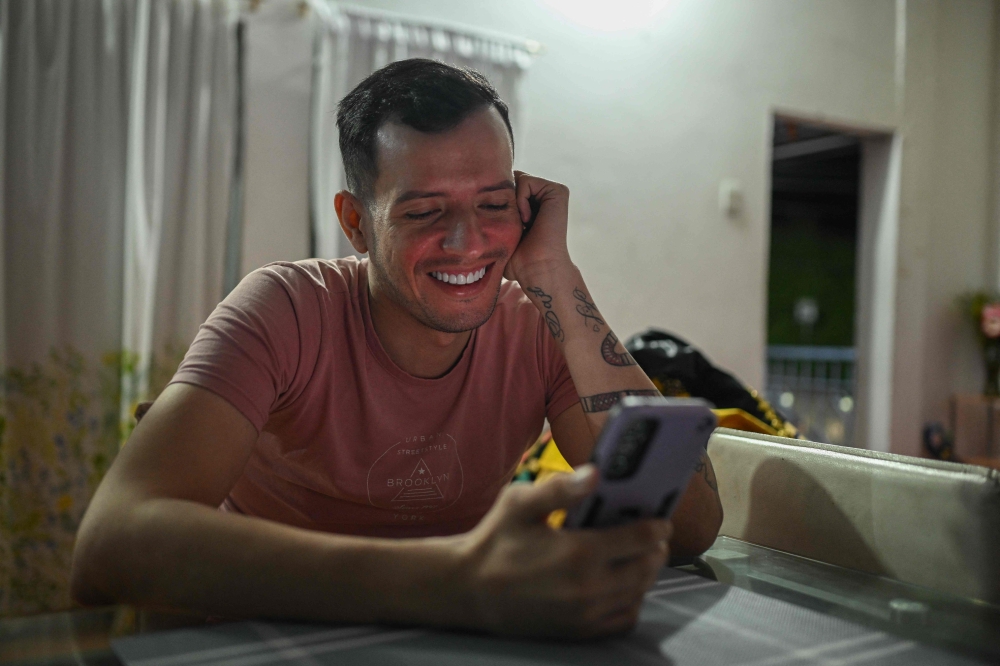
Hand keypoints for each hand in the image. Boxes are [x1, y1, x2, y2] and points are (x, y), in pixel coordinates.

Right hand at [457, 466, 670, 638]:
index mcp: (579, 553)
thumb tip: (596, 473)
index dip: (657, 527)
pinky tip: (621, 584)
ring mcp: (586, 615)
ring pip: (638, 594)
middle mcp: (589, 588)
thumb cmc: (495, 540)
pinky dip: (631, 601)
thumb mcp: (520, 503)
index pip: (640, 540)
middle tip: (654, 536)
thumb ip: (560, 488)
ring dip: (645, 574)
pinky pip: (624, 618)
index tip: (661, 519)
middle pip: (647, 568)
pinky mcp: (579, 632)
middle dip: (656, 550)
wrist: (469, 589)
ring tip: (639, 556)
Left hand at [504, 172, 573, 282]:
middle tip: (512, 225)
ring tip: (521, 224)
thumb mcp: (501, 237)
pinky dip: (520, 200)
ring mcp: (551, 193)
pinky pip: (526, 181)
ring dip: (512, 203)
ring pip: (517, 180)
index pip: (506, 189)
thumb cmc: (519, 261)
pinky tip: (527, 220)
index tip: (502, 225)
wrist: (537, 269)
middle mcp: (544, 197)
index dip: (496, 201)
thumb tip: (467, 217)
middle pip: (511, 181)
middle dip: (503, 200)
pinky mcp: (557, 191)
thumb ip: (493, 220)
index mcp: (533, 206)